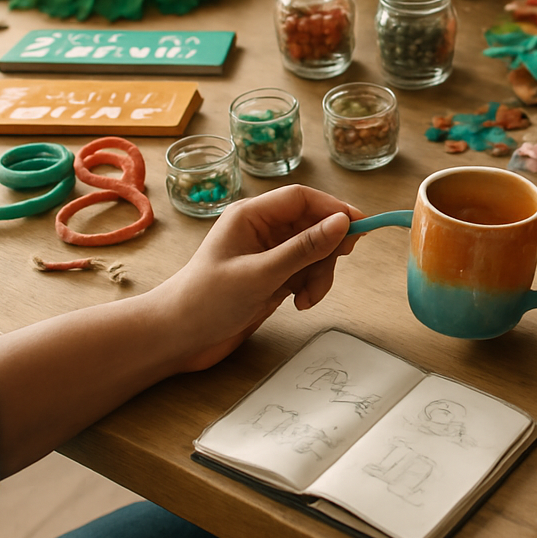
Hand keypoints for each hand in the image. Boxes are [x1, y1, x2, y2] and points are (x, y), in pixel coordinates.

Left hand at [155, 184, 363, 371]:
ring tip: (307, 299)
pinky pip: (305, 271)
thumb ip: (304, 248)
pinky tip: (299, 303)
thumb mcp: (261, 275)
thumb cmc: (207, 301)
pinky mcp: (272, 276)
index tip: (360, 227)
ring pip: (313, 251)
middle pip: (313, 225)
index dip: (333, 208)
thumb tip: (344, 223)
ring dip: (319, 274)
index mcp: (251, 215)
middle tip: (334, 269)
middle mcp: (261, 229)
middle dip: (326, 250)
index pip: (302, 198)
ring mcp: (268, 253)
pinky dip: (310, 286)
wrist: (176, 339)